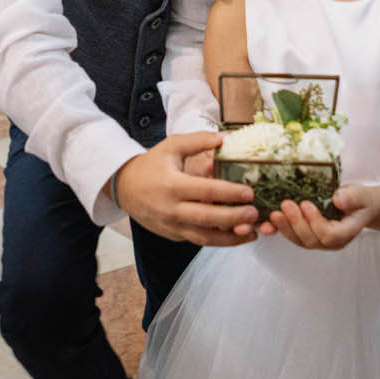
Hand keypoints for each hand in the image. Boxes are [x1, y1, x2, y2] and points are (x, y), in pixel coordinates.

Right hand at [110, 132, 258, 246]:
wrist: (124, 187)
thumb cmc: (151, 164)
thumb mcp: (171, 146)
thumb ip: (199, 141)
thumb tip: (226, 137)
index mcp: (172, 184)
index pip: (205, 191)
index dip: (228, 193)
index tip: (249, 193)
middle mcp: (171, 209)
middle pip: (207, 218)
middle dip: (234, 218)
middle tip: (255, 214)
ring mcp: (171, 225)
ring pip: (204, 237)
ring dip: (230, 238)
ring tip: (252, 233)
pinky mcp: (173, 235)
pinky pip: (198, 240)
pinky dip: (219, 241)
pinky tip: (237, 235)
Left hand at [267, 185, 376, 250]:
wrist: (357, 206)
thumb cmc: (360, 201)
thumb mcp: (361, 195)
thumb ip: (352, 198)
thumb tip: (339, 200)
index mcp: (347, 233)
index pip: (329, 235)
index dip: (315, 222)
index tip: (306, 203)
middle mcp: (332, 242)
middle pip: (311, 240)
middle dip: (296, 223)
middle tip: (286, 204)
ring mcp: (320, 241)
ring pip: (300, 240)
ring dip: (285, 227)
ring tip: (274, 213)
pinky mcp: (309, 235)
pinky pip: (294, 236)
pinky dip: (281, 228)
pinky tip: (270, 220)